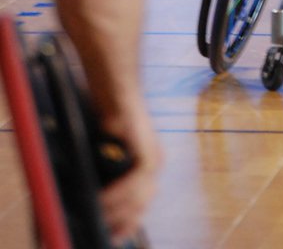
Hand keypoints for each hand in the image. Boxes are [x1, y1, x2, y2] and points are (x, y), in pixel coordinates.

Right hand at [98, 103, 161, 245]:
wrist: (116, 91)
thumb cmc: (103, 119)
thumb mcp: (100, 154)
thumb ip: (98, 177)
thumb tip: (87, 202)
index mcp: (143, 169)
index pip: (138, 209)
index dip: (124, 226)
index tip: (110, 239)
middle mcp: (153, 167)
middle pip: (139, 209)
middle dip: (119, 224)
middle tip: (99, 232)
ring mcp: (153, 161)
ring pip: (138, 201)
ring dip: (114, 212)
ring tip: (94, 217)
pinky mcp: (149, 154)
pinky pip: (135, 184)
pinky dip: (116, 195)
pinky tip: (100, 201)